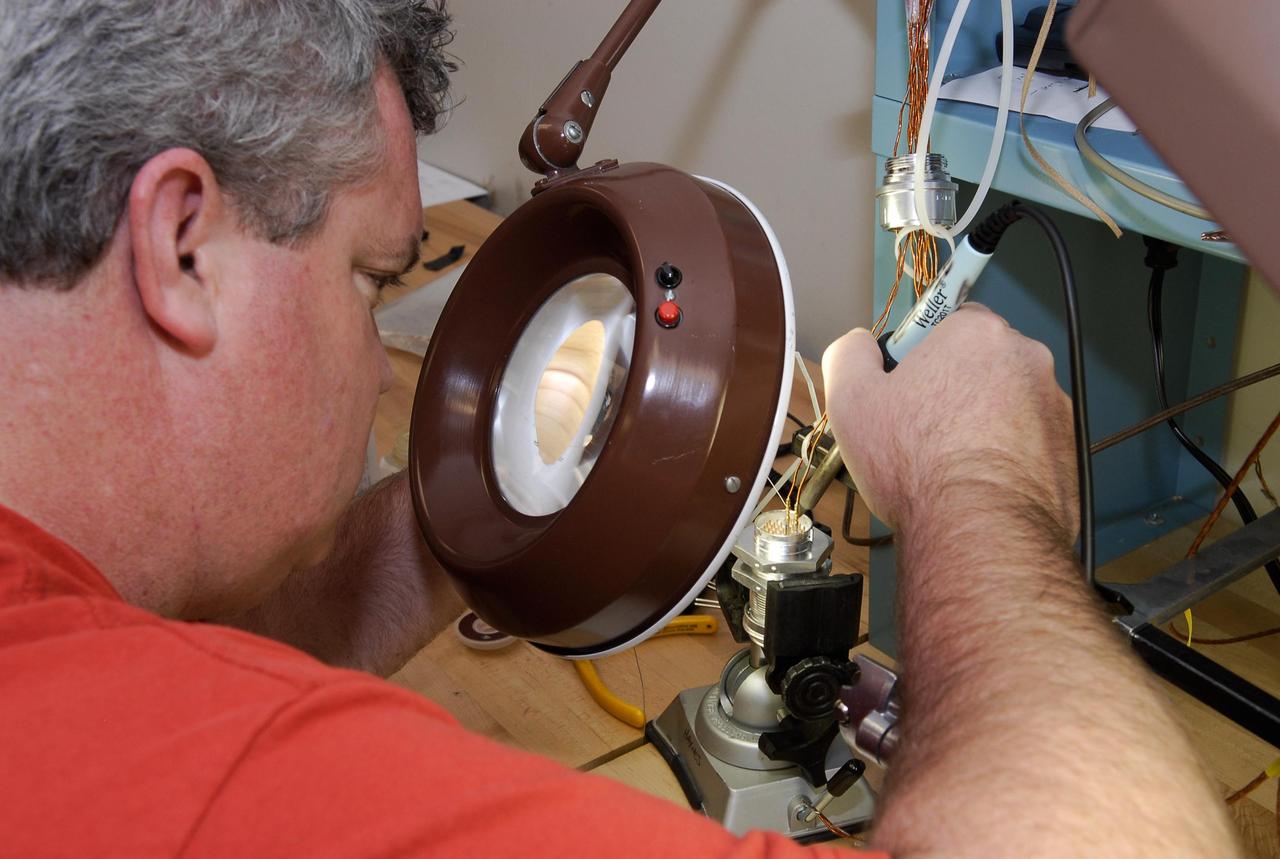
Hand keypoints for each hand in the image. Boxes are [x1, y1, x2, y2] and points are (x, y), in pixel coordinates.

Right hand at [821, 304, 1077, 535]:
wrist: (979, 530)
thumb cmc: (915, 461)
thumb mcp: (851, 400)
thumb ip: (849, 354)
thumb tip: (858, 344)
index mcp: (977, 333)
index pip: (949, 320)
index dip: (920, 354)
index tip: (904, 387)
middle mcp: (1027, 358)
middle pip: (981, 362)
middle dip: (954, 387)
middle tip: (921, 430)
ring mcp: (1055, 405)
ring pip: (1007, 403)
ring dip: (982, 422)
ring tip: (949, 464)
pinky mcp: (1069, 449)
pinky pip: (1030, 441)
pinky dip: (1006, 456)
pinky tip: (977, 483)